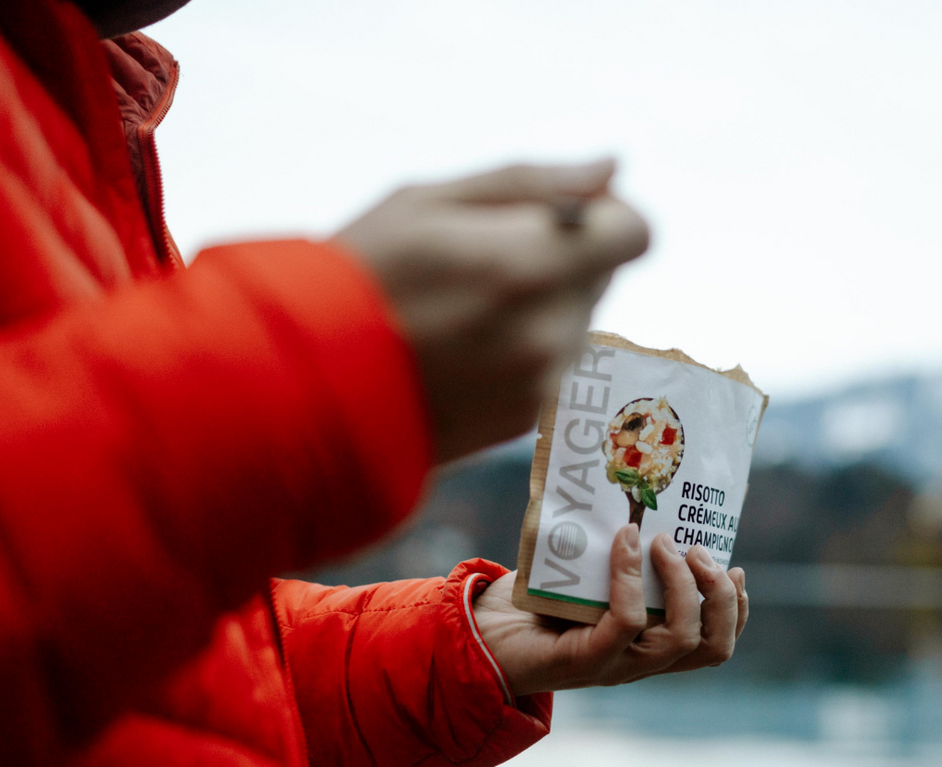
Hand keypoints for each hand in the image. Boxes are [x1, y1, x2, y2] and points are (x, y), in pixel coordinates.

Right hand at [333, 160, 649, 461]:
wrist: (308, 389)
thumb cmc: (357, 279)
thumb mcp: (428, 200)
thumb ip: (532, 182)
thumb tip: (610, 170)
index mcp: (530, 262)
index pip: (633, 233)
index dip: (603, 218)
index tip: (559, 220)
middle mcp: (549, 331)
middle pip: (602, 276)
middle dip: (561, 259)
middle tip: (481, 267)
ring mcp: (539, 383)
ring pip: (577, 322)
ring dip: (542, 307)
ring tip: (463, 314)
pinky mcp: (524, 420)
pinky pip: (552, 366)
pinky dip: (523, 350)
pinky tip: (464, 351)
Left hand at [473, 526, 747, 694]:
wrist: (481, 636)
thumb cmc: (535, 601)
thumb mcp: (589, 576)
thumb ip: (619, 556)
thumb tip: (641, 500)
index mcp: (650, 646)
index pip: (714, 644)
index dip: (736, 610)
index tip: (735, 568)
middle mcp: (640, 661)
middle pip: (712, 647)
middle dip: (719, 595)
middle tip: (696, 549)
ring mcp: (615, 665)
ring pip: (679, 639)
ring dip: (680, 583)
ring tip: (663, 542)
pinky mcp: (585, 660)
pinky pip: (625, 621)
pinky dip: (629, 576)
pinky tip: (622, 541)